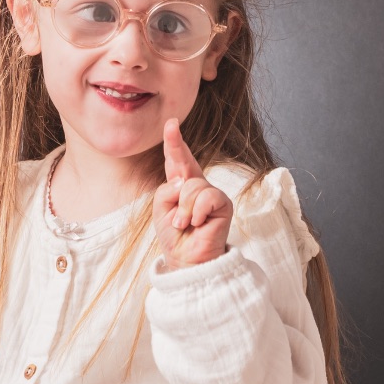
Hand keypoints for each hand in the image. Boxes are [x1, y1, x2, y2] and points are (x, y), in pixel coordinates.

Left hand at [153, 120, 231, 268]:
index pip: (176, 161)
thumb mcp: (161, 210)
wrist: (186, 260)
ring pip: (191, 186)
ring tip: (185, 225)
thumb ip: (168, 191)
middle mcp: (197, 186)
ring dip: (183, 209)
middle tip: (170, 125)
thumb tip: (186, 182)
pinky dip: (196, 213)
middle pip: (185, 162)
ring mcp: (211, 194)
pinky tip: (198, 224)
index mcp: (181, 186)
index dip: (174, 142)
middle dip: (175, 146)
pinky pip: (205, 197)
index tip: (171, 123)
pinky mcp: (223, 203)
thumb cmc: (174, 236)